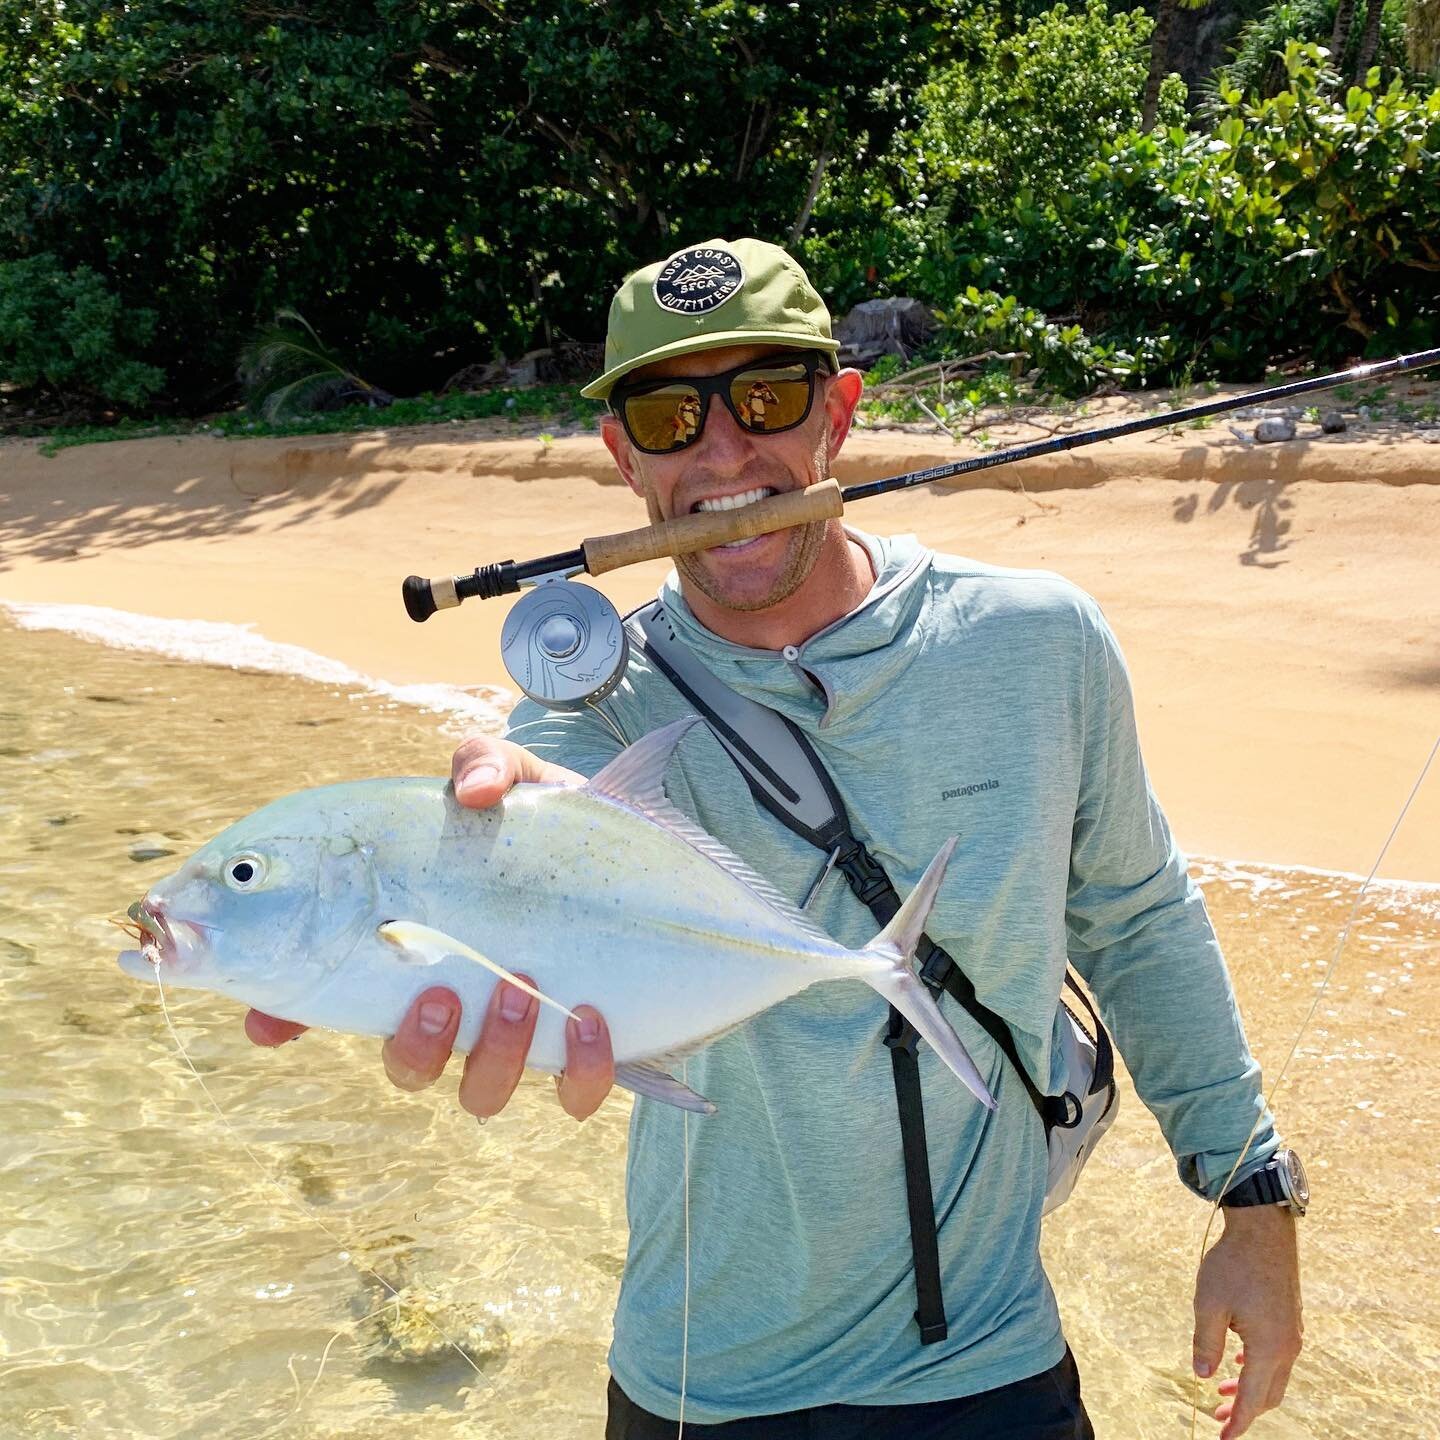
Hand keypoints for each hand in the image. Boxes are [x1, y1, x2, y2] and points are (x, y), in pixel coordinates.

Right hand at [244, 736, 615, 1120]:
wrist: (652, 861)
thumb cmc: (561, 826)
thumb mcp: (522, 778)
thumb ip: (486, 763)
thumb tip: (472, 790)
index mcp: (420, 948)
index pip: (330, 996)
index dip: (286, 1016)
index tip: (268, 1023)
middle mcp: (463, 1006)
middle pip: (407, 1064)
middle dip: (416, 1044)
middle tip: (440, 992)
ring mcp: (525, 1038)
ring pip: (482, 1091)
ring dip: (495, 1050)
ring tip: (522, 983)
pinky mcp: (590, 1052)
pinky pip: (576, 1093)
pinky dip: (581, 1067)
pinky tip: (592, 1015)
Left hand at [1193, 1204, 1303, 1438]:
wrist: (1263, 1230)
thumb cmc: (1232, 1265)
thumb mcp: (1208, 1304)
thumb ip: (1205, 1343)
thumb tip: (1203, 1375)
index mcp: (1268, 1349)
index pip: (1254, 1400)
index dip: (1238, 1422)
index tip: (1223, 1438)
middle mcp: (1287, 1347)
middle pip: (1269, 1394)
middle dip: (1245, 1409)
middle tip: (1218, 1416)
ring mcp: (1292, 1333)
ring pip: (1275, 1375)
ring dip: (1252, 1387)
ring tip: (1224, 1392)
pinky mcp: (1289, 1319)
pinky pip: (1277, 1356)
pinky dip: (1259, 1367)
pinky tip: (1238, 1360)